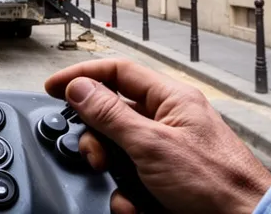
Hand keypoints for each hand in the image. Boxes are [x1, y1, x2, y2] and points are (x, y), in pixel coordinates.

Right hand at [45, 59, 270, 213]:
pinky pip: (133, 180)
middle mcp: (169, 119)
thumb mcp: (151, 144)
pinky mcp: (167, 178)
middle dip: (99, 140)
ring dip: (116, 176)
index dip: (82, 76)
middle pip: (113, 115)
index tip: (54, 88)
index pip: (117, 71)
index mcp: (170, 98)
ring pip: (120, 152)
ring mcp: (168, 150)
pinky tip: (139, 206)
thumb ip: (110, 114)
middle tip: (97, 158)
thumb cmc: (216, 181)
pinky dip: (130, 197)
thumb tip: (80, 88)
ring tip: (129, 192)